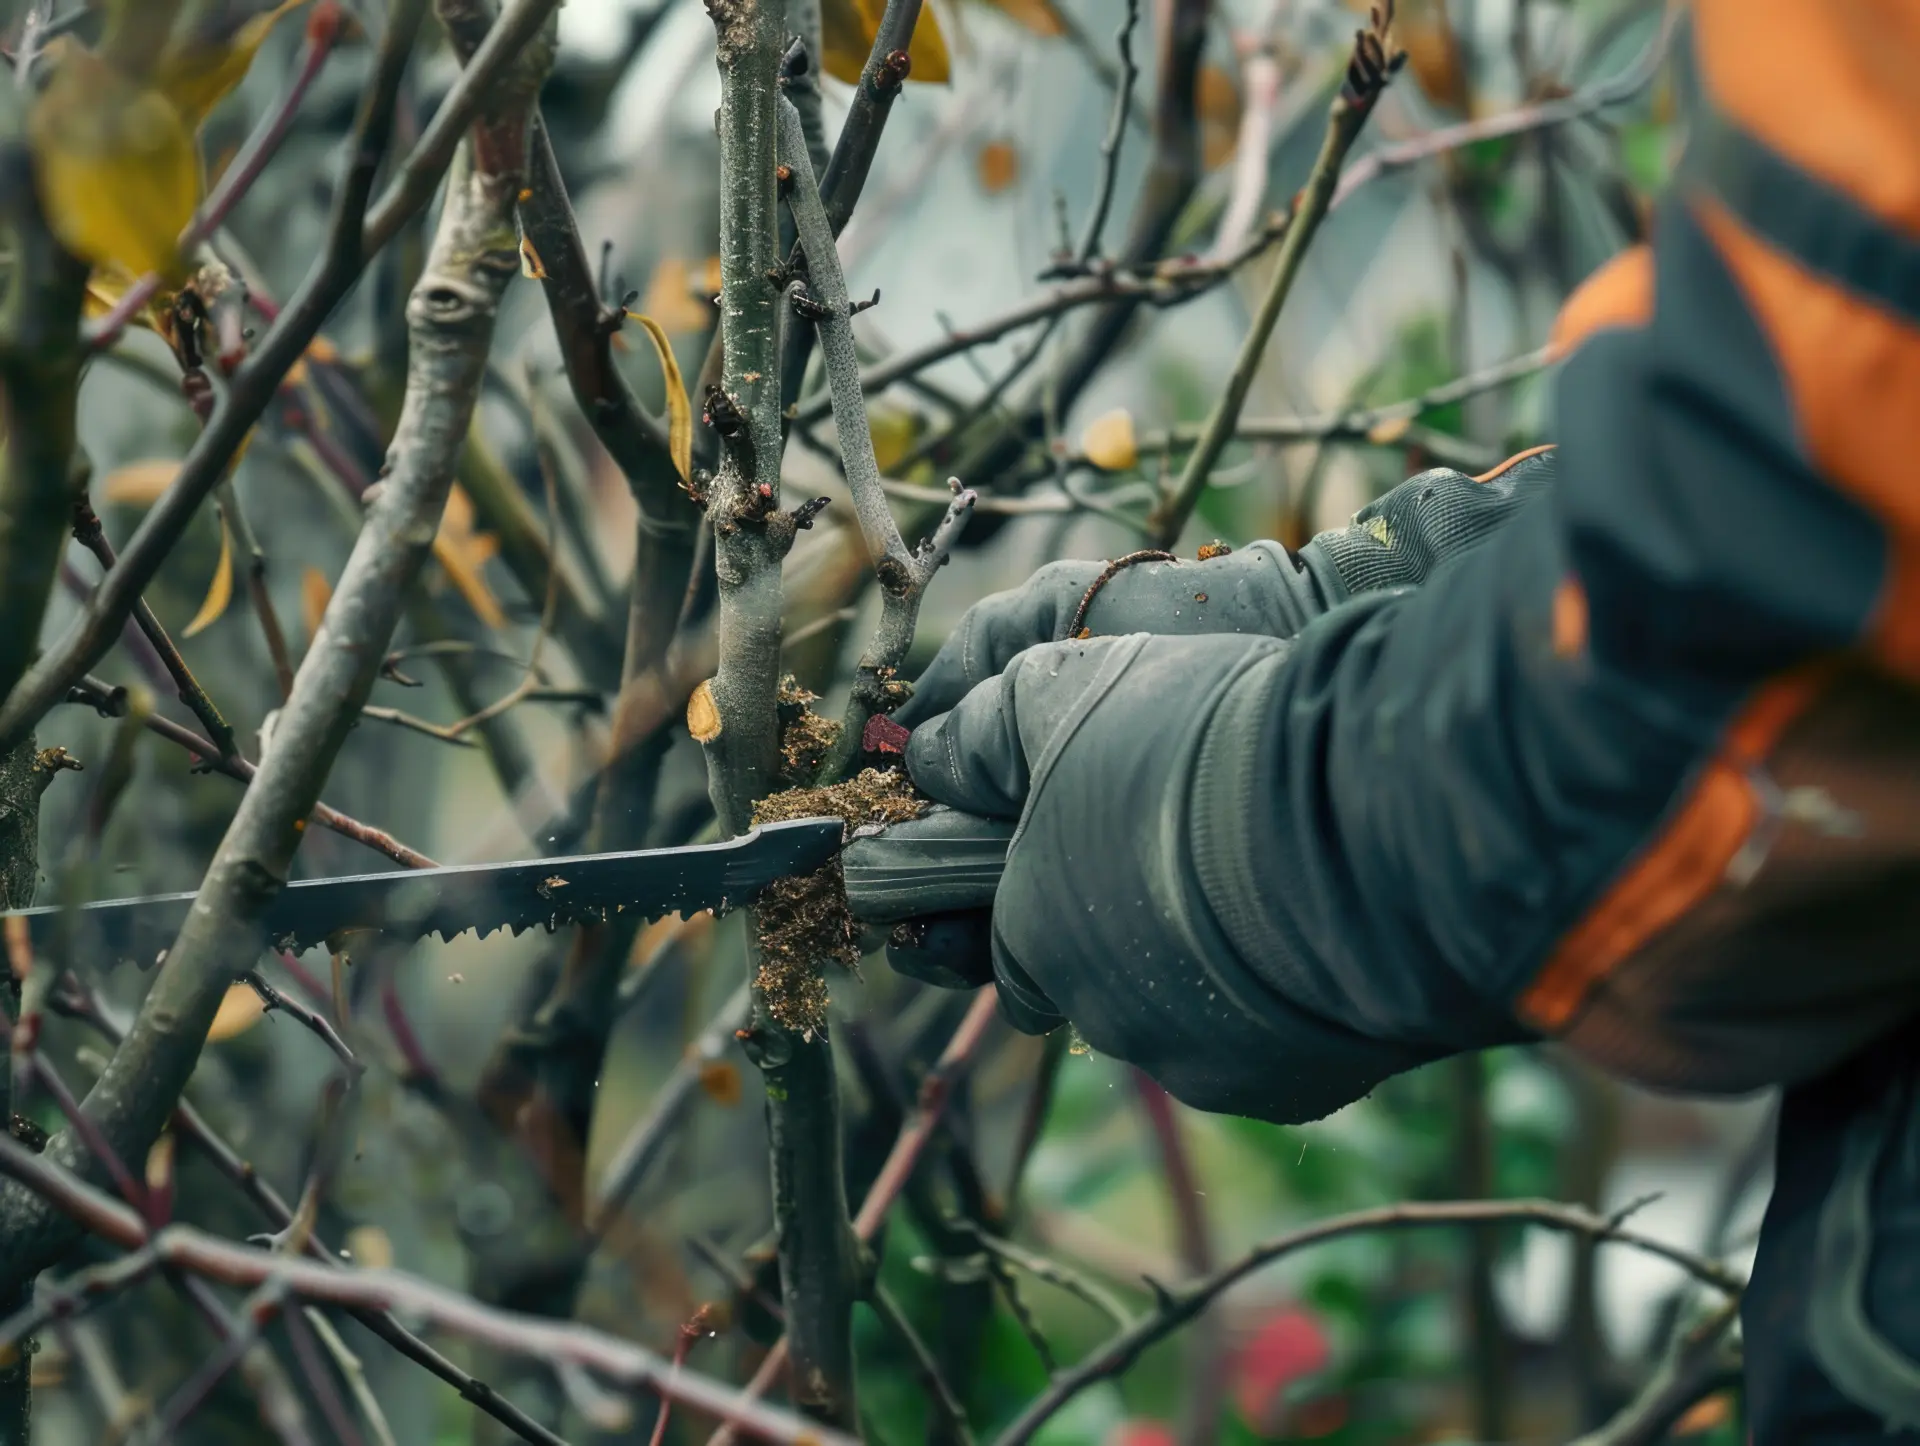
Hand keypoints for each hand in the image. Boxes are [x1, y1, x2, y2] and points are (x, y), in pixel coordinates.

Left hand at [844, 452, 1553, 1119]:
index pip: (1003, 942)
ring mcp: (1205, 1064)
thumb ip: (984, 729)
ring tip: (1260, 874)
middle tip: (1177, 846)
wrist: (1366, 823)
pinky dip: (1282, 989)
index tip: (1070, 844)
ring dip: (1205, 957)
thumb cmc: (1195, 749)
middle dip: (1123, 918)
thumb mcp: (1066, 693)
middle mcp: (1104, 1021)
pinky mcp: (1297, 1086)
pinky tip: (1314, 919)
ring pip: (1187, 1012)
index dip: (1032, 890)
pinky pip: (1275, 1038)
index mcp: (1032, 941)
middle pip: (1097, 976)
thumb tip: (926, 754)